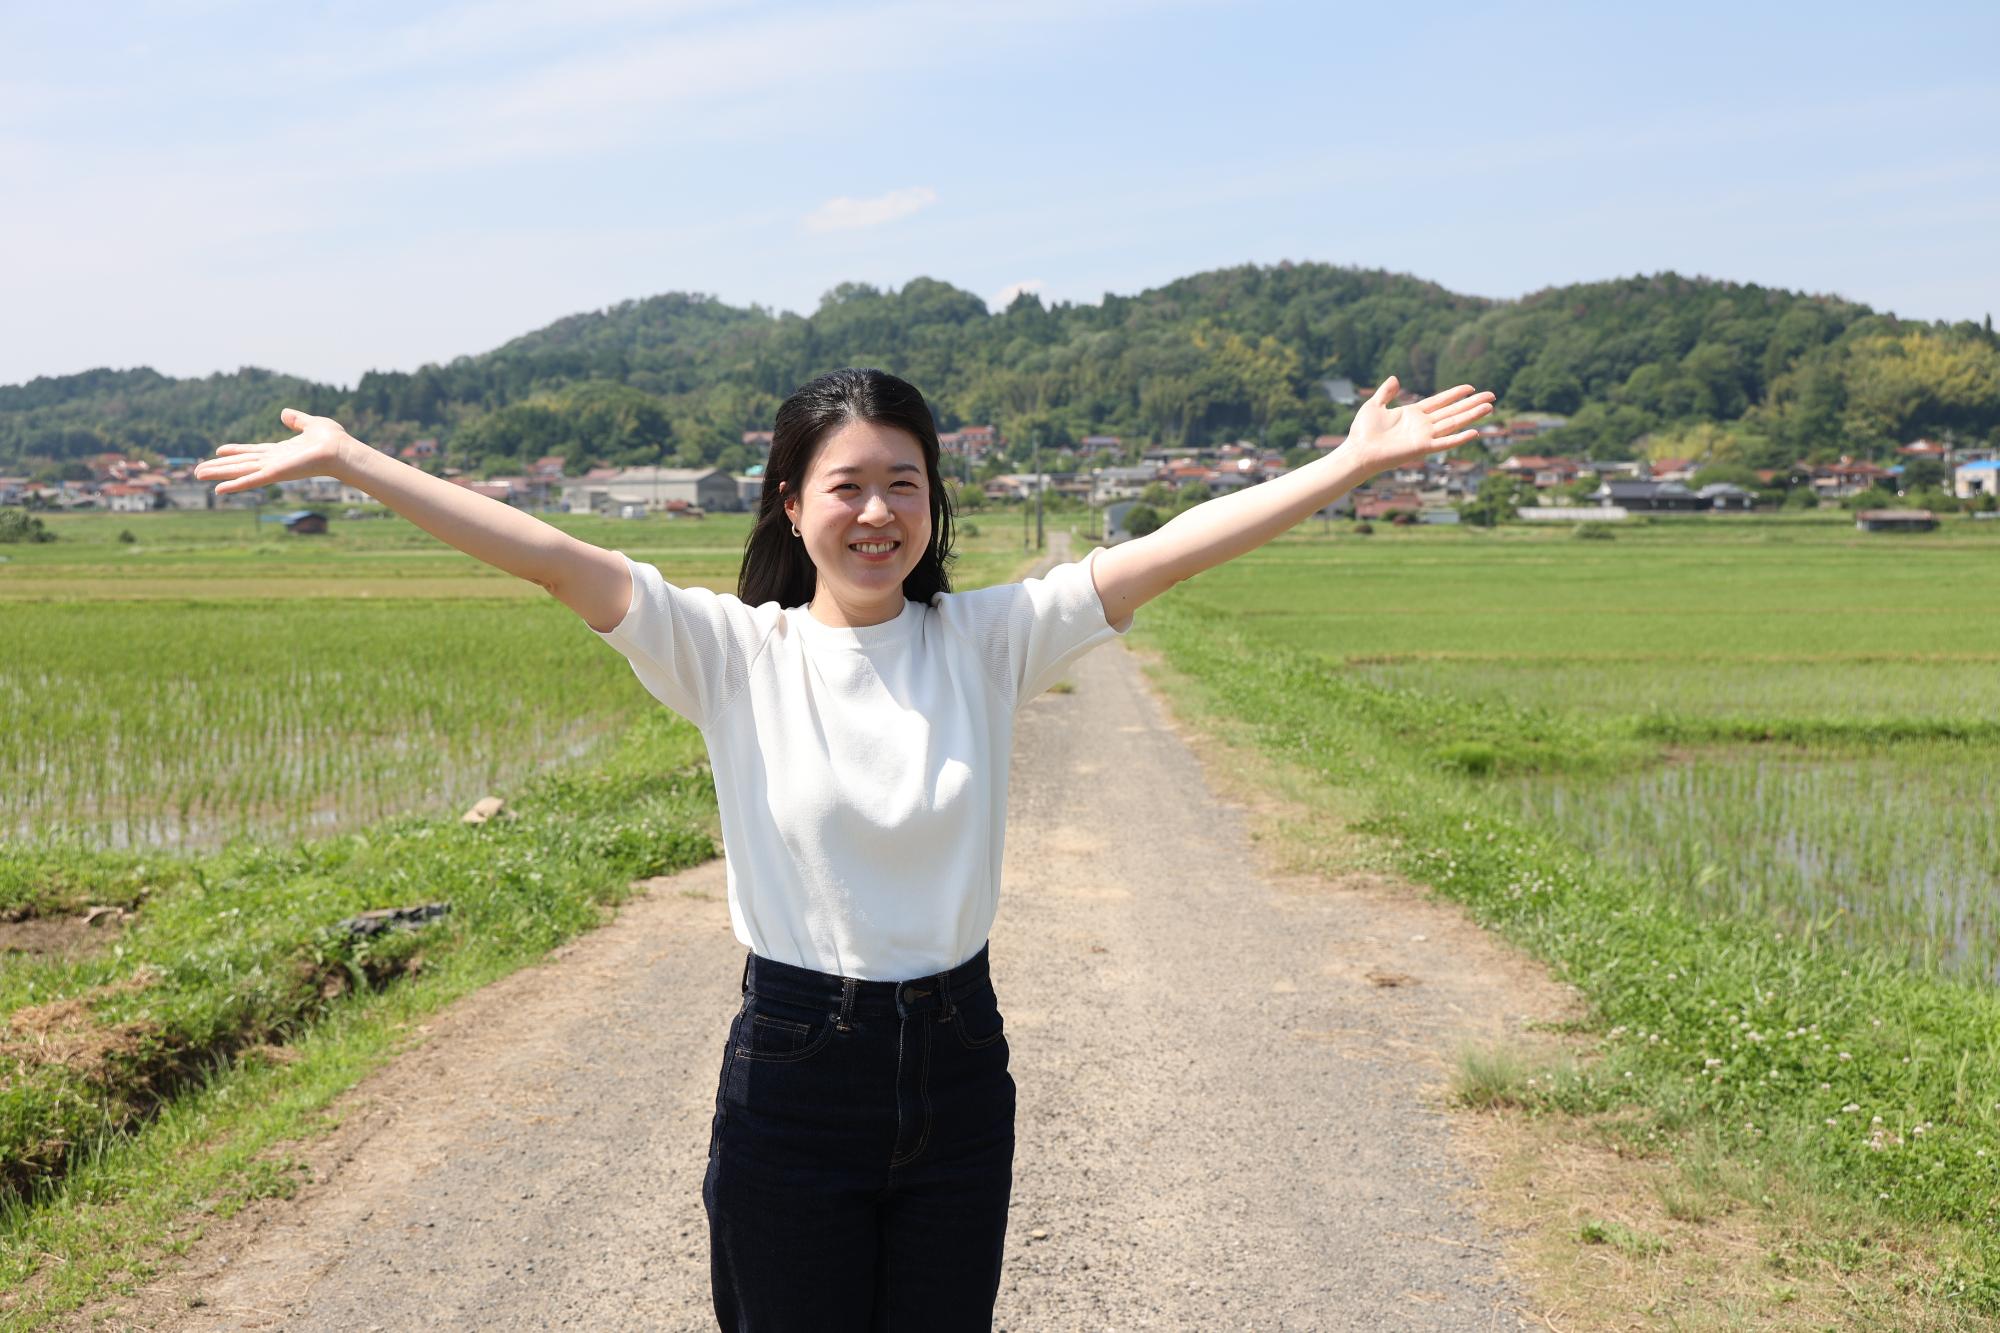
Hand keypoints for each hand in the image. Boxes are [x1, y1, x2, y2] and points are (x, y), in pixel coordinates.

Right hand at [193, 408, 356, 495]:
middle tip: (199, 470)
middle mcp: (274, 461)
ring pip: (240, 472)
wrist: (342, 451)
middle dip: (221, 466)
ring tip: (198, 475)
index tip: (219, 450)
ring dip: (219, 474)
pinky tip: (218, 490)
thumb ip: (297, 420)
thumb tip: (284, 413)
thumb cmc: (333, 440)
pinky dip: (235, 485)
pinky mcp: (275, 474)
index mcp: (282, 451)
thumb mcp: (311, 424)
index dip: (237, 451)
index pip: (254, 452)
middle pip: (242, 464)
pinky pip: (251, 480)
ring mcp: (273, 469)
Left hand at [1342, 376, 1494, 475]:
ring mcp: (1424, 436)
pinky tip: (1475, 432)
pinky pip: (1444, 442)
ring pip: (1454, 423)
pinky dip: (1459, 438)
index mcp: (1413, 414)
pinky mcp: (1422, 448)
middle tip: (1492, 395)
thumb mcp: (1374, 405)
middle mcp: (1422, 425)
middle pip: (1453, 411)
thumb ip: (1386, 393)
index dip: (1455, 394)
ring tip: (1490, 407)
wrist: (1358, 451)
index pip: (1440, 401)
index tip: (1471, 387)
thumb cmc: (1362, 432)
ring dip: (1472, 415)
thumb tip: (1395, 378)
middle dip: (1472, 403)